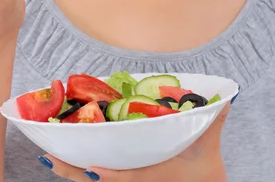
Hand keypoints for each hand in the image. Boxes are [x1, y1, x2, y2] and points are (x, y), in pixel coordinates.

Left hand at [38, 103, 229, 180]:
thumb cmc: (204, 170)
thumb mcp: (208, 145)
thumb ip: (214, 121)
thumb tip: (226, 99)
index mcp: (152, 174)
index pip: (126, 178)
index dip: (107, 174)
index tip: (90, 166)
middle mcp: (136, 179)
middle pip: (98, 181)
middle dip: (73, 171)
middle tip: (49, 157)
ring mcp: (130, 180)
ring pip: (94, 181)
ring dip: (73, 170)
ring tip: (51, 158)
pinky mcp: (129, 178)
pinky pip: (102, 175)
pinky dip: (83, 168)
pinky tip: (71, 159)